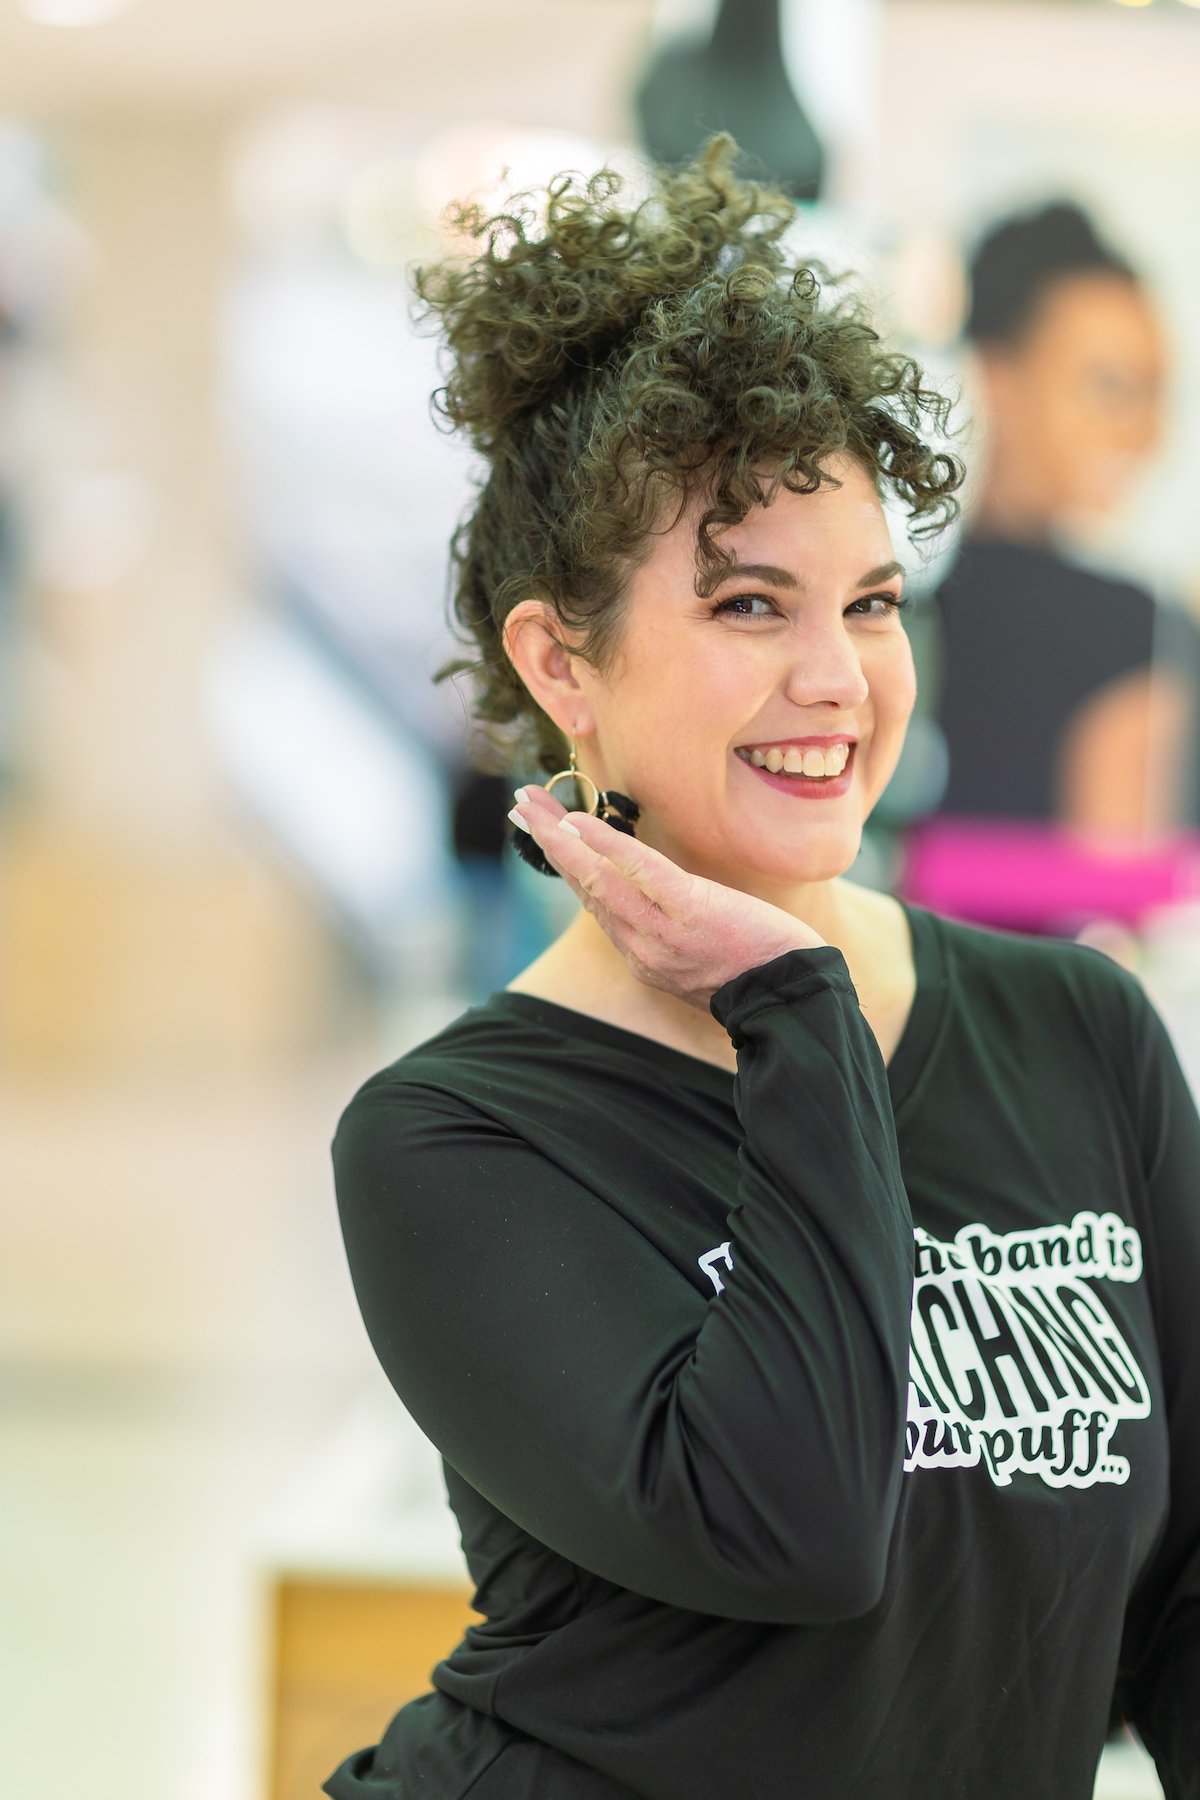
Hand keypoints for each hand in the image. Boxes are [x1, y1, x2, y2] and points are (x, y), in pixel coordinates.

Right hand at [509, 785, 825, 1012]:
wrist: (793, 1001)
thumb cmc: (762, 976)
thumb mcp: (703, 965)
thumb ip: (673, 939)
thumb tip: (661, 906)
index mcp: (644, 958)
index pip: (596, 905)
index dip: (567, 868)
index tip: (546, 836)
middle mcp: (641, 948)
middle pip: (584, 887)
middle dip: (548, 844)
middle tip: (519, 806)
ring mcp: (660, 932)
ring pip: (597, 878)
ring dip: (559, 837)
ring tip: (532, 805)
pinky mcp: (687, 911)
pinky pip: (637, 871)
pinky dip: (604, 845)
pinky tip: (578, 821)